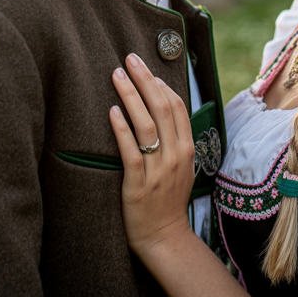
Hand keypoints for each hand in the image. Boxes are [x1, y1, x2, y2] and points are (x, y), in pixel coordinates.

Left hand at [109, 53, 196, 257]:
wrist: (165, 238)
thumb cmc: (167, 201)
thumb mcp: (179, 168)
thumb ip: (173, 141)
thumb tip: (157, 111)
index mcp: (186, 149)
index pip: (176, 107)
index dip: (161, 83)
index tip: (145, 67)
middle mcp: (175, 155)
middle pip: (161, 108)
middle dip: (145, 79)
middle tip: (129, 58)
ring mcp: (158, 170)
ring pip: (146, 124)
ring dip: (130, 95)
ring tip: (116, 75)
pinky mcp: (139, 184)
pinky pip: (131, 151)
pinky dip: (122, 128)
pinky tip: (111, 111)